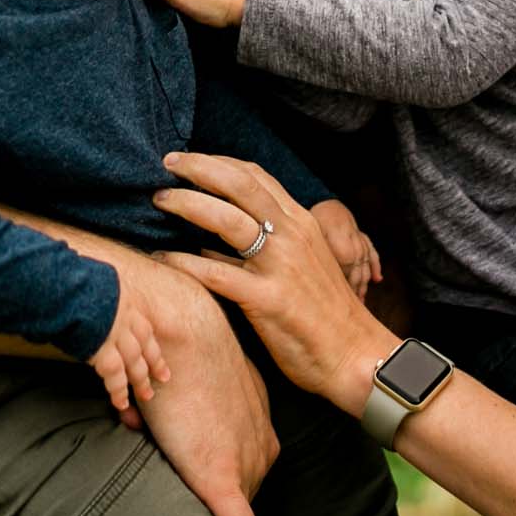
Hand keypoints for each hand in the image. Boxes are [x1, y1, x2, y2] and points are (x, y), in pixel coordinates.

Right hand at [86, 284, 170, 412]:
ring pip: (134, 363)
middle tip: (163, 379)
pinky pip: (115, 376)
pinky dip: (118, 391)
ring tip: (146, 395)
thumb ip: (102, 298)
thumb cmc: (74, 282)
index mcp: (125, 303)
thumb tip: (96, 304)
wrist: (67, 286)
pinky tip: (120, 402)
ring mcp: (116, 336)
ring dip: (140, 381)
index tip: (159, 356)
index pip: (144, 328)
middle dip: (154, 364)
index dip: (152, 344)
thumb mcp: (97, 284)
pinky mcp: (103, 351)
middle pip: (144, 347)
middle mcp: (125, 320)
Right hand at [101, 252, 276, 515]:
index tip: (201, 493)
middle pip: (245, 494)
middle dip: (218, 508)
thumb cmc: (178, 346)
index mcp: (260, 422)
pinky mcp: (222, 477)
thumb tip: (147, 416)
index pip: (249, 469)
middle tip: (183, 510)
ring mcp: (246, 462)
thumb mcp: (197, 373)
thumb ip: (185, 400)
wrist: (178, 328)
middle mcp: (262, 444)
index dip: (226, 485)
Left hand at [154, 151, 399, 412]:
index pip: (257, 177)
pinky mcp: (269, 300)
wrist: (357, 355)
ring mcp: (281, 267)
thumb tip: (218, 234)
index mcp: (302, 224)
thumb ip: (271, 243)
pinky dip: (183, 262)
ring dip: (187, 203)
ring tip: (159, 199)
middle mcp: (293, 236)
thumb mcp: (306, 264)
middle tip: (167, 163)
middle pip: (240, 185)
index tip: (190, 160)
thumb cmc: (327, 315)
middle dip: (199, 168)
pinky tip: (160, 258)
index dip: (219, 162)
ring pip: (227, 220)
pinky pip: (217, 274)